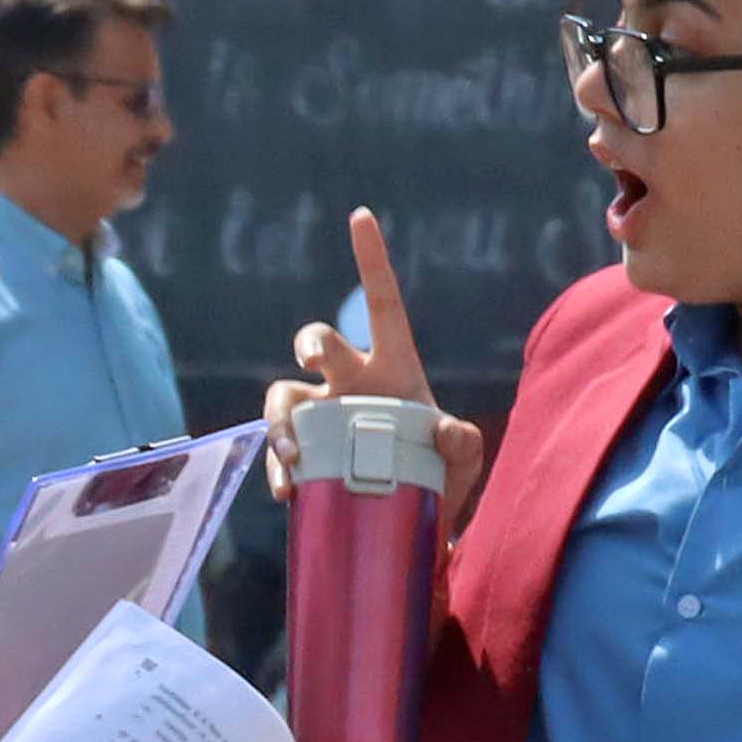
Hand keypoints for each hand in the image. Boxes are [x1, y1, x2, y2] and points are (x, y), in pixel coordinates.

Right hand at [260, 209, 487, 538]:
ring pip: (283, 397)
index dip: (372, 261)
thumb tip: (447, 432)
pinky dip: (278, 467)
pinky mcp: (303, 456)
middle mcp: (350, 383)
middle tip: (315, 361)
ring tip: (293, 453)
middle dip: (313, 342)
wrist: (414, 524)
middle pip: (319, 344)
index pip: (382, 303)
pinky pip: (280, 451)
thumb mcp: (461, 459)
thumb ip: (463, 443)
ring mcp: (322, 418)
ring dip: (281, 419)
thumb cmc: (440, 477)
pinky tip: (289, 489)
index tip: (362, 216)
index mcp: (392, 367)